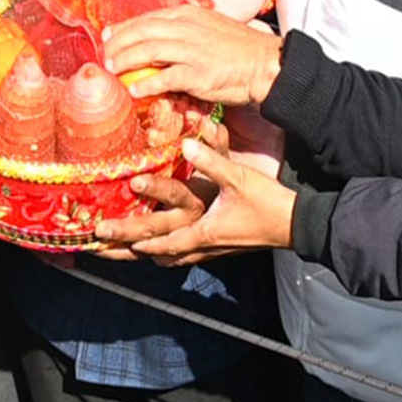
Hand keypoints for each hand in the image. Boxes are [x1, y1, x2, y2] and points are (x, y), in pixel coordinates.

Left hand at [94, 135, 295, 265]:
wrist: (296, 223)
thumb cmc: (268, 202)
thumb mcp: (238, 177)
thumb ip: (210, 159)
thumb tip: (185, 143)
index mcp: (204, 231)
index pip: (164, 241)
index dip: (139, 241)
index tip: (114, 239)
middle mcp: (205, 245)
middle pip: (162, 254)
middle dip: (132, 251)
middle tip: (104, 248)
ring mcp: (215, 249)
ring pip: (176, 258)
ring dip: (153, 254)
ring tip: (131, 252)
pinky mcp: (224, 246)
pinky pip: (191, 254)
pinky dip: (173, 252)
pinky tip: (169, 248)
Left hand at [102, 5, 280, 105]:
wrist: (267, 64)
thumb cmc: (240, 48)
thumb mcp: (209, 27)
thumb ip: (185, 29)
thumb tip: (159, 37)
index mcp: (190, 15)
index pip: (148, 17)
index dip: (124, 27)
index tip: (107, 36)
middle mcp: (188, 28)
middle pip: (142, 31)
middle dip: (118, 43)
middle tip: (103, 55)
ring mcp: (193, 51)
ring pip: (149, 50)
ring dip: (126, 60)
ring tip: (112, 69)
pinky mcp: (199, 74)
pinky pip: (165, 78)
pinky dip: (147, 84)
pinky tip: (134, 91)